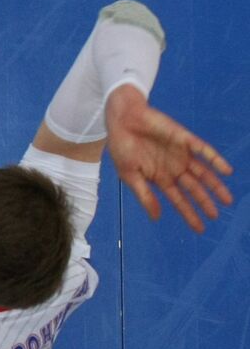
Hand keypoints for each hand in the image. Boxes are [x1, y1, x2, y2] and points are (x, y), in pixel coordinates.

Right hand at [106, 85, 233, 231]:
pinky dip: (215, 160)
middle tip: (215, 216)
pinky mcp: (184, 139)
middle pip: (193, 189)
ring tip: (227, 199)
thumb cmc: (122, 147)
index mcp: (160, 178)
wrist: (122, 120)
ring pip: (202, 173)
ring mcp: (181, 154)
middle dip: (204, 202)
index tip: (199, 228)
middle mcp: (173, 168)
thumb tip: (156, 217)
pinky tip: (226, 171)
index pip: (178, 199)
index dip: (188, 213)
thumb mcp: (129, 175)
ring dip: (215, 185)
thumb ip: (144, 195)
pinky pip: (204, 151)